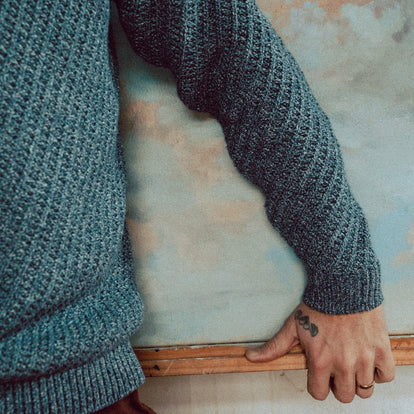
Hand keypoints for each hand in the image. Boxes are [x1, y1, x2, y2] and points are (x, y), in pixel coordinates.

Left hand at [245, 302, 394, 402]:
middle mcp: (343, 364)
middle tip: (336, 366)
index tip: (319, 371)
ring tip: (351, 361)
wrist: (342, 283)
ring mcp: (364, 358)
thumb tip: (250, 358)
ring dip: (358, 379)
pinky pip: (386, 376)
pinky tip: (367, 357)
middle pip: (344, 396)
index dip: (317, 384)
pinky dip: (379, 371)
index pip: (318, 393)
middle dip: (338, 384)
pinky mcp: (381, 349)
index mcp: (320, 361)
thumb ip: (274, 347)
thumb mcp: (292, 325)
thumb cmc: (316, 304)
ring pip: (365, 390)